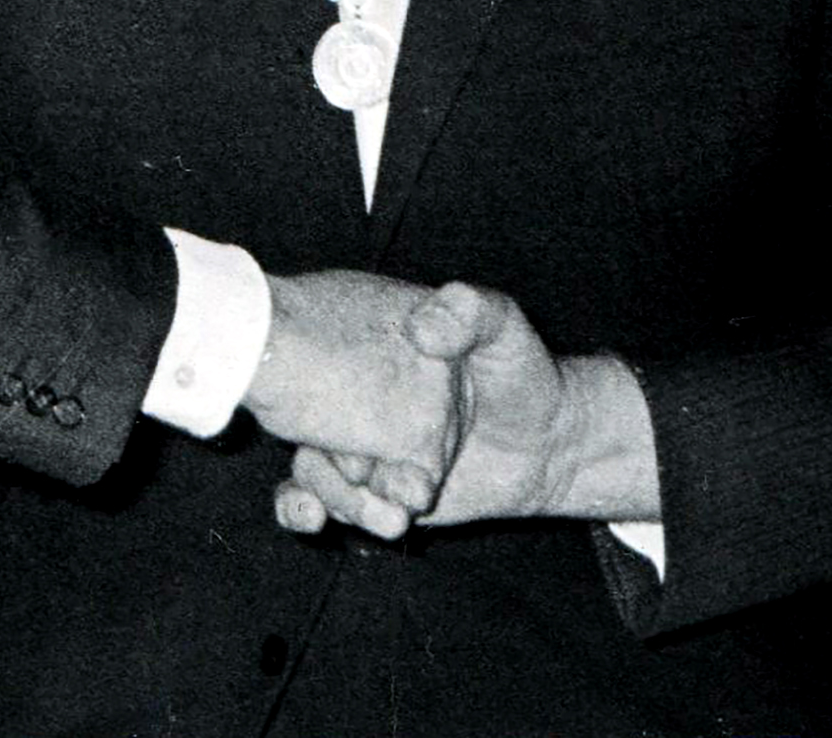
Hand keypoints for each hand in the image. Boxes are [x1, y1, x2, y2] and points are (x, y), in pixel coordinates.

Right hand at [274, 283, 660, 536]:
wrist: (544, 444)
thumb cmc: (521, 371)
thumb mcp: (503, 328)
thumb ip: (472, 312)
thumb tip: (422, 329)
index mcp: (375, 347)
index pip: (315, 348)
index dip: (291, 363)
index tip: (286, 386)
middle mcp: (356, 395)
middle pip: (301, 419)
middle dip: (320, 449)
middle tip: (359, 464)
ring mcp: (357, 443)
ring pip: (310, 468)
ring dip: (336, 493)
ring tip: (394, 509)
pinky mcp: (366, 489)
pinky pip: (318, 500)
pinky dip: (302, 510)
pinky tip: (314, 518)